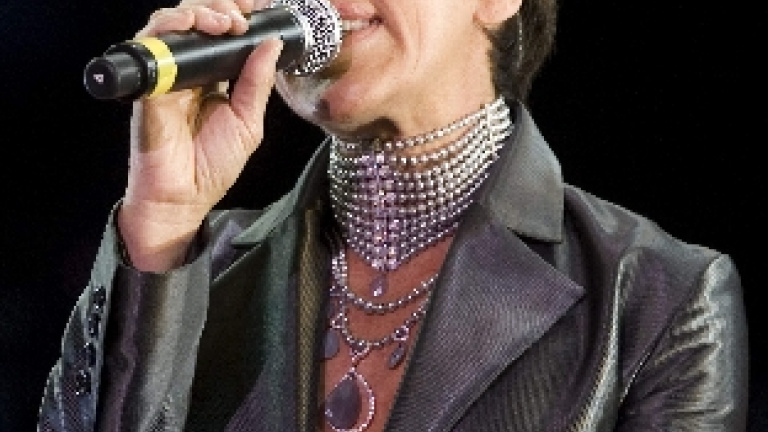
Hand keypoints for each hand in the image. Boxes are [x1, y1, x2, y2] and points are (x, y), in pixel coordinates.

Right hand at [118, 0, 282, 271]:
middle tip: (241, 18)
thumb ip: (257, 83)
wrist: (183, 197)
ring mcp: (166, 76)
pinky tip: (194, 26)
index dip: (235, 15)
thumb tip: (272, 44)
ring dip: (199, 12)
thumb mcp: (248, 122)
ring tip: (225, 22)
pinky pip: (151, 45)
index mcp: (214, 79)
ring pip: (172, 24)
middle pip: (196, 21)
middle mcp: (188, 72)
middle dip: (220, 8)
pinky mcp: (148, 83)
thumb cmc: (212, 166)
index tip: (258, 10)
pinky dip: (170, 27)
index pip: (221, 34)